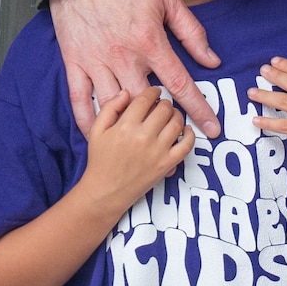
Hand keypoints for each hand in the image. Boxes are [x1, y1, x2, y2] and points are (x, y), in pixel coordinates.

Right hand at [51, 0, 221, 138]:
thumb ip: (192, 32)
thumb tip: (213, 60)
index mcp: (150, 41)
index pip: (180, 84)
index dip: (199, 109)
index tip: (212, 129)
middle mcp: (123, 57)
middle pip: (147, 103)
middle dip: (163, 123)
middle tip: (175, 135)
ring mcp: (96, 62)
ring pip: (114, 107)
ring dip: (128, 127)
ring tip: (141, 140)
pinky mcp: (74, 63)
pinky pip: (79, 101)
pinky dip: (88, 122)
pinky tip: (98, 136)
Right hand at [76, 87, 193, 212]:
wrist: (104, 193)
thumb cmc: (100, 161)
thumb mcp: (96, 131)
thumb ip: (110, 107)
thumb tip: (126, 92)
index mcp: (125, 126)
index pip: (146, 98)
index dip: (152, 92)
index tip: (153, 93)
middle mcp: (143, 137)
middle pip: (164, 107)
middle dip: (163, 103)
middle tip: (160, 106)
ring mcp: (157, 151)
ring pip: (177, 122)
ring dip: (176, 115)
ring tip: (170, 116)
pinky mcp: (167, 164)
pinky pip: (187, 144)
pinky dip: (189, 134)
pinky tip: (184, 130)